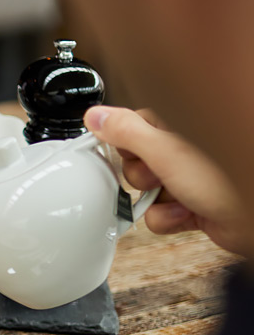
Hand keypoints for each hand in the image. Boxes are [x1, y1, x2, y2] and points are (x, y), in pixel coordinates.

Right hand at [85, 105, 244, 253]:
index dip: (123, 142)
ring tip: (176, 198)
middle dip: (140, 177)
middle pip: (136, 161)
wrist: (253, 219)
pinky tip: (186, 214)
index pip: (133, 125)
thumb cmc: (225, 180)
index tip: (119, 153)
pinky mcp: (192, 204)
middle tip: (156, 176)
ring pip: (147, 191)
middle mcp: (184, 150)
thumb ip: (127, 132)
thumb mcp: (165, 151)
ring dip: (155, 202)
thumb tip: (95, 115)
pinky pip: (160, 213)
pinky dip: (168, 218)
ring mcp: (189, 178)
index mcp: (178, 127)